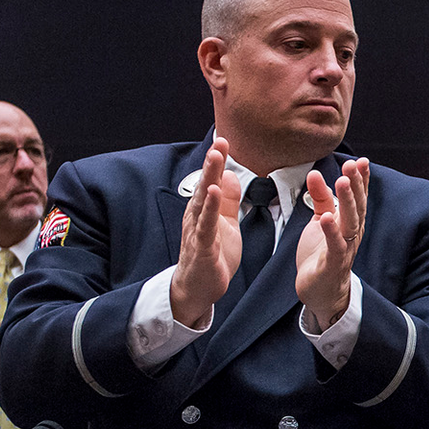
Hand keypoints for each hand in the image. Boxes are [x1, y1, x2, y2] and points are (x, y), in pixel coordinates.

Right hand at [169, 137, 242, 327]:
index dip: (217, 162)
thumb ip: (228, 201)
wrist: (199, 287)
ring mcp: (198, 231)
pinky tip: (215, 194)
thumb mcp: (225, 224)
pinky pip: (206, 226)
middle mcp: (197, 216)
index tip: (224, 140)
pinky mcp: (202, 248)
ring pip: (203, 201)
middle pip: (205, 185)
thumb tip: (231, 176)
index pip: (212, 181)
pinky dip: (210, 209)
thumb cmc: (212, 255)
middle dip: (212, 163)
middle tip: (220, 142)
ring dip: (210, 178)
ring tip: (216, 159)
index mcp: (204, 210)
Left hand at [297, 157, 369, 331]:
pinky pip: (334, 246)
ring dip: (346, 202)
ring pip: (349, 223)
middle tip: (352, 166)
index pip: (358, 198)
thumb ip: (320, 198)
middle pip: (356, 207)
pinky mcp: (332, 264)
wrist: (320, 292)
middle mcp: (351, 234)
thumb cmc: (321, 255)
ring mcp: (344, 249)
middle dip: (356, 185)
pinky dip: (331, 232)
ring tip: (342, 183)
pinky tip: (327, 217)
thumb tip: (315, 173)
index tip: (362, 161)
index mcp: (350, 223)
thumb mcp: (320, 221)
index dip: (361, 180)